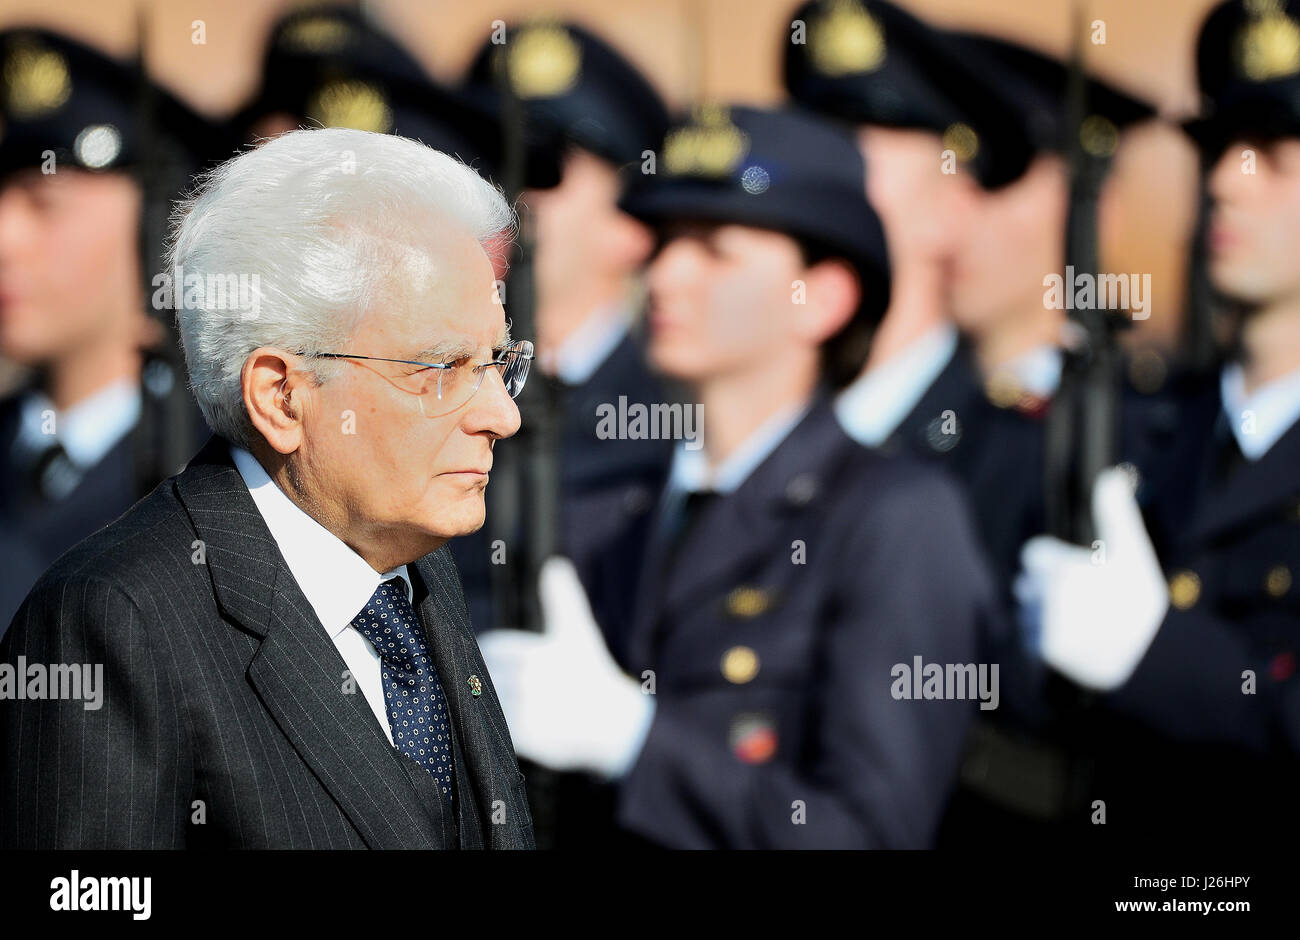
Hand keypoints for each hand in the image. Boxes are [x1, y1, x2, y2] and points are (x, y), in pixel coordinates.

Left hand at [478, 556, 654, 777]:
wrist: (613, 724)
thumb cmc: (591, 672)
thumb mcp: (577, 631)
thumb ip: (562, 597)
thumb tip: (555, 564)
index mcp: (532, 652)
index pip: (490, 648)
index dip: (493, 653)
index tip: (501, 661)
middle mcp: (525, 680)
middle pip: (485, 675)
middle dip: (489, 676)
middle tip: (505, 683)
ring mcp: (523, 710)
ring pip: (487, 700)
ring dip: (490, 700)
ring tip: (508, 703)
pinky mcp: (523, 738)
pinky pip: (495, 728)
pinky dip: (497, 725)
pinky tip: (516, 723)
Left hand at [1015, 466, 1168, 689]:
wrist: (1154, 658)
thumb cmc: (1140, 599)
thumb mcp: (1133, 552)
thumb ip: (1115, 514)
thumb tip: (1111, 475)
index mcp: (1064, 570)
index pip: (1034, 555)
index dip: (1054, 561)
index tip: (1078, 572)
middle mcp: (1049, 599)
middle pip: (1027, 584)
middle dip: (1047, 589)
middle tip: (1082, 602)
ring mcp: (1046, 626)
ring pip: (1027, 611)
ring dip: (1043, 615)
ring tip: (1079, 623)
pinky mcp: (1046, 651)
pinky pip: (1029, 638)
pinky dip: (1043, 640)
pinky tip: (1072, 642)